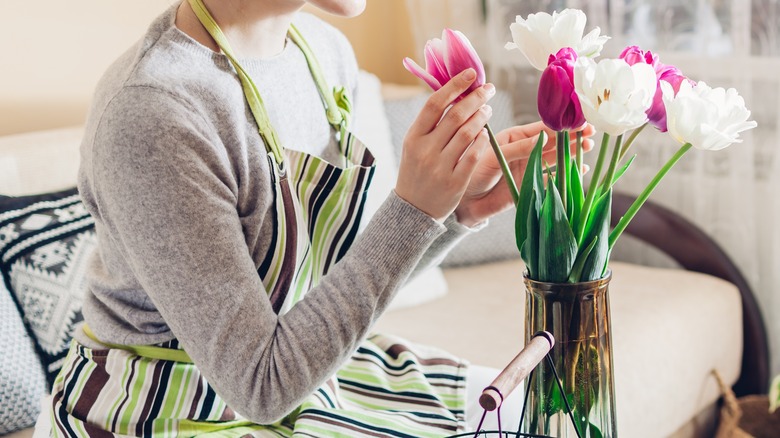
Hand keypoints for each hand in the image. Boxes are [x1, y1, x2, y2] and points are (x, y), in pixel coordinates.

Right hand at [395, 69, 495, 221]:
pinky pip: (474, 155)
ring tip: (488, 110)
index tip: (471, 74)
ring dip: (482, 117)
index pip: (434, 104)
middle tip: (488, 89)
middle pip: (456, 116)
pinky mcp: (455, 183)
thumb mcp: (415, 146)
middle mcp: (425, 150)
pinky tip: (485, 134)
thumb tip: (456, 93)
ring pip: (468, 133)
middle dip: (476, 98)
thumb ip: (431, 124)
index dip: (454, 85)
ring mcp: (440, 167)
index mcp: (413, 137)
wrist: (413, 209)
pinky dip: (482, 141)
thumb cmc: (417, 171)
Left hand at [453, 122, 595, 226]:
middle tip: (591, 133)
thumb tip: (544, 137)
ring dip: (571, 153)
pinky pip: (552, 178)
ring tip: (589, 147)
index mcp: (514, 137)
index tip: (579, 122)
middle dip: (571, 137)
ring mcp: (529, 168)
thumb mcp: (494, 156)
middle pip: (553, 142)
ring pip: (555, 158)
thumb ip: (519, 148)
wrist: (464, 201)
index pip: (542, 129)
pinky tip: (580, 170)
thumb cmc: (473, 171)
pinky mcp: (531, 186)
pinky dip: (566, 174)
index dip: (561, 125)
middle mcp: (524, 151)